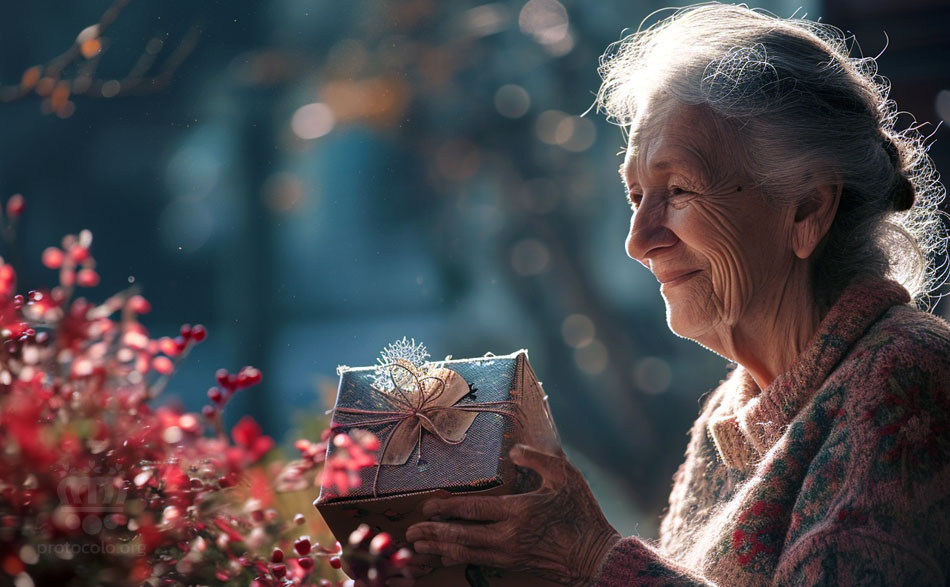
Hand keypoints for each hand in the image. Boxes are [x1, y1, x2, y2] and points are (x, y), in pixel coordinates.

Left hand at [405, 444, 620, 585]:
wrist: (597, 556)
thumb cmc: (583, 513)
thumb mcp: (565, 476)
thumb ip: (537, 458)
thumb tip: (513, 450)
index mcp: (518, 511)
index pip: (472, 510)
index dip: (446, 508)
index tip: (427, 506)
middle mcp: (508, 535)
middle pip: (460, 535)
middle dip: (432, 533)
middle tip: (410, 531)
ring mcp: (509, 553)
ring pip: (465, 552)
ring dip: (439, 549)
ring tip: (418, 546)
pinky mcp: (513, 564)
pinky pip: (477, 561)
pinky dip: (457, 558)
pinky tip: (446, 556)